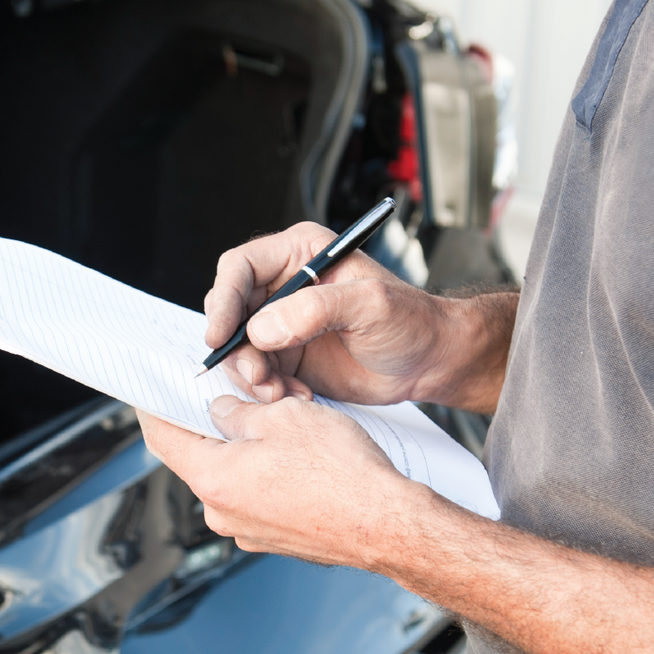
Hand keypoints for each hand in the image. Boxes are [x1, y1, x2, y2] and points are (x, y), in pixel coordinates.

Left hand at [139, 395, 425, 565]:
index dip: (154, 406)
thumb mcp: (283, 416)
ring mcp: (249, 531)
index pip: (162, 438)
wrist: (388, 525)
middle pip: (200, 456)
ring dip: (248, 448)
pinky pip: (259, 496)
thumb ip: (239, 411)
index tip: (151, 389)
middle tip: (237, 394)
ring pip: (234, 476)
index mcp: (213, 480)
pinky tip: (300, 457)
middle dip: (215, 423)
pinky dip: (269, 473)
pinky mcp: (276, 538)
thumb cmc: (342, 473)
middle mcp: (222, 514)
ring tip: (284, 424)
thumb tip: (222, 412)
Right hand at [203, 221, 514, 411]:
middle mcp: (284, 288)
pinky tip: (299, 398)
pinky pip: (258, 376)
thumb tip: (263, 327)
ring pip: (240, 350)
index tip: (222, 335)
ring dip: (253, 377)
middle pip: (231, 313)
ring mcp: (283, 325)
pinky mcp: (287, 358)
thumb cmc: (412, 321)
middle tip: (257, 376)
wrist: (431, 361)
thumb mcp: (371, 305)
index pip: (240, 268)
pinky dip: (269, 392)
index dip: (223, 300)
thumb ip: (317, 309)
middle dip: (236, 349)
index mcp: (300, 256)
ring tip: (282, 393)